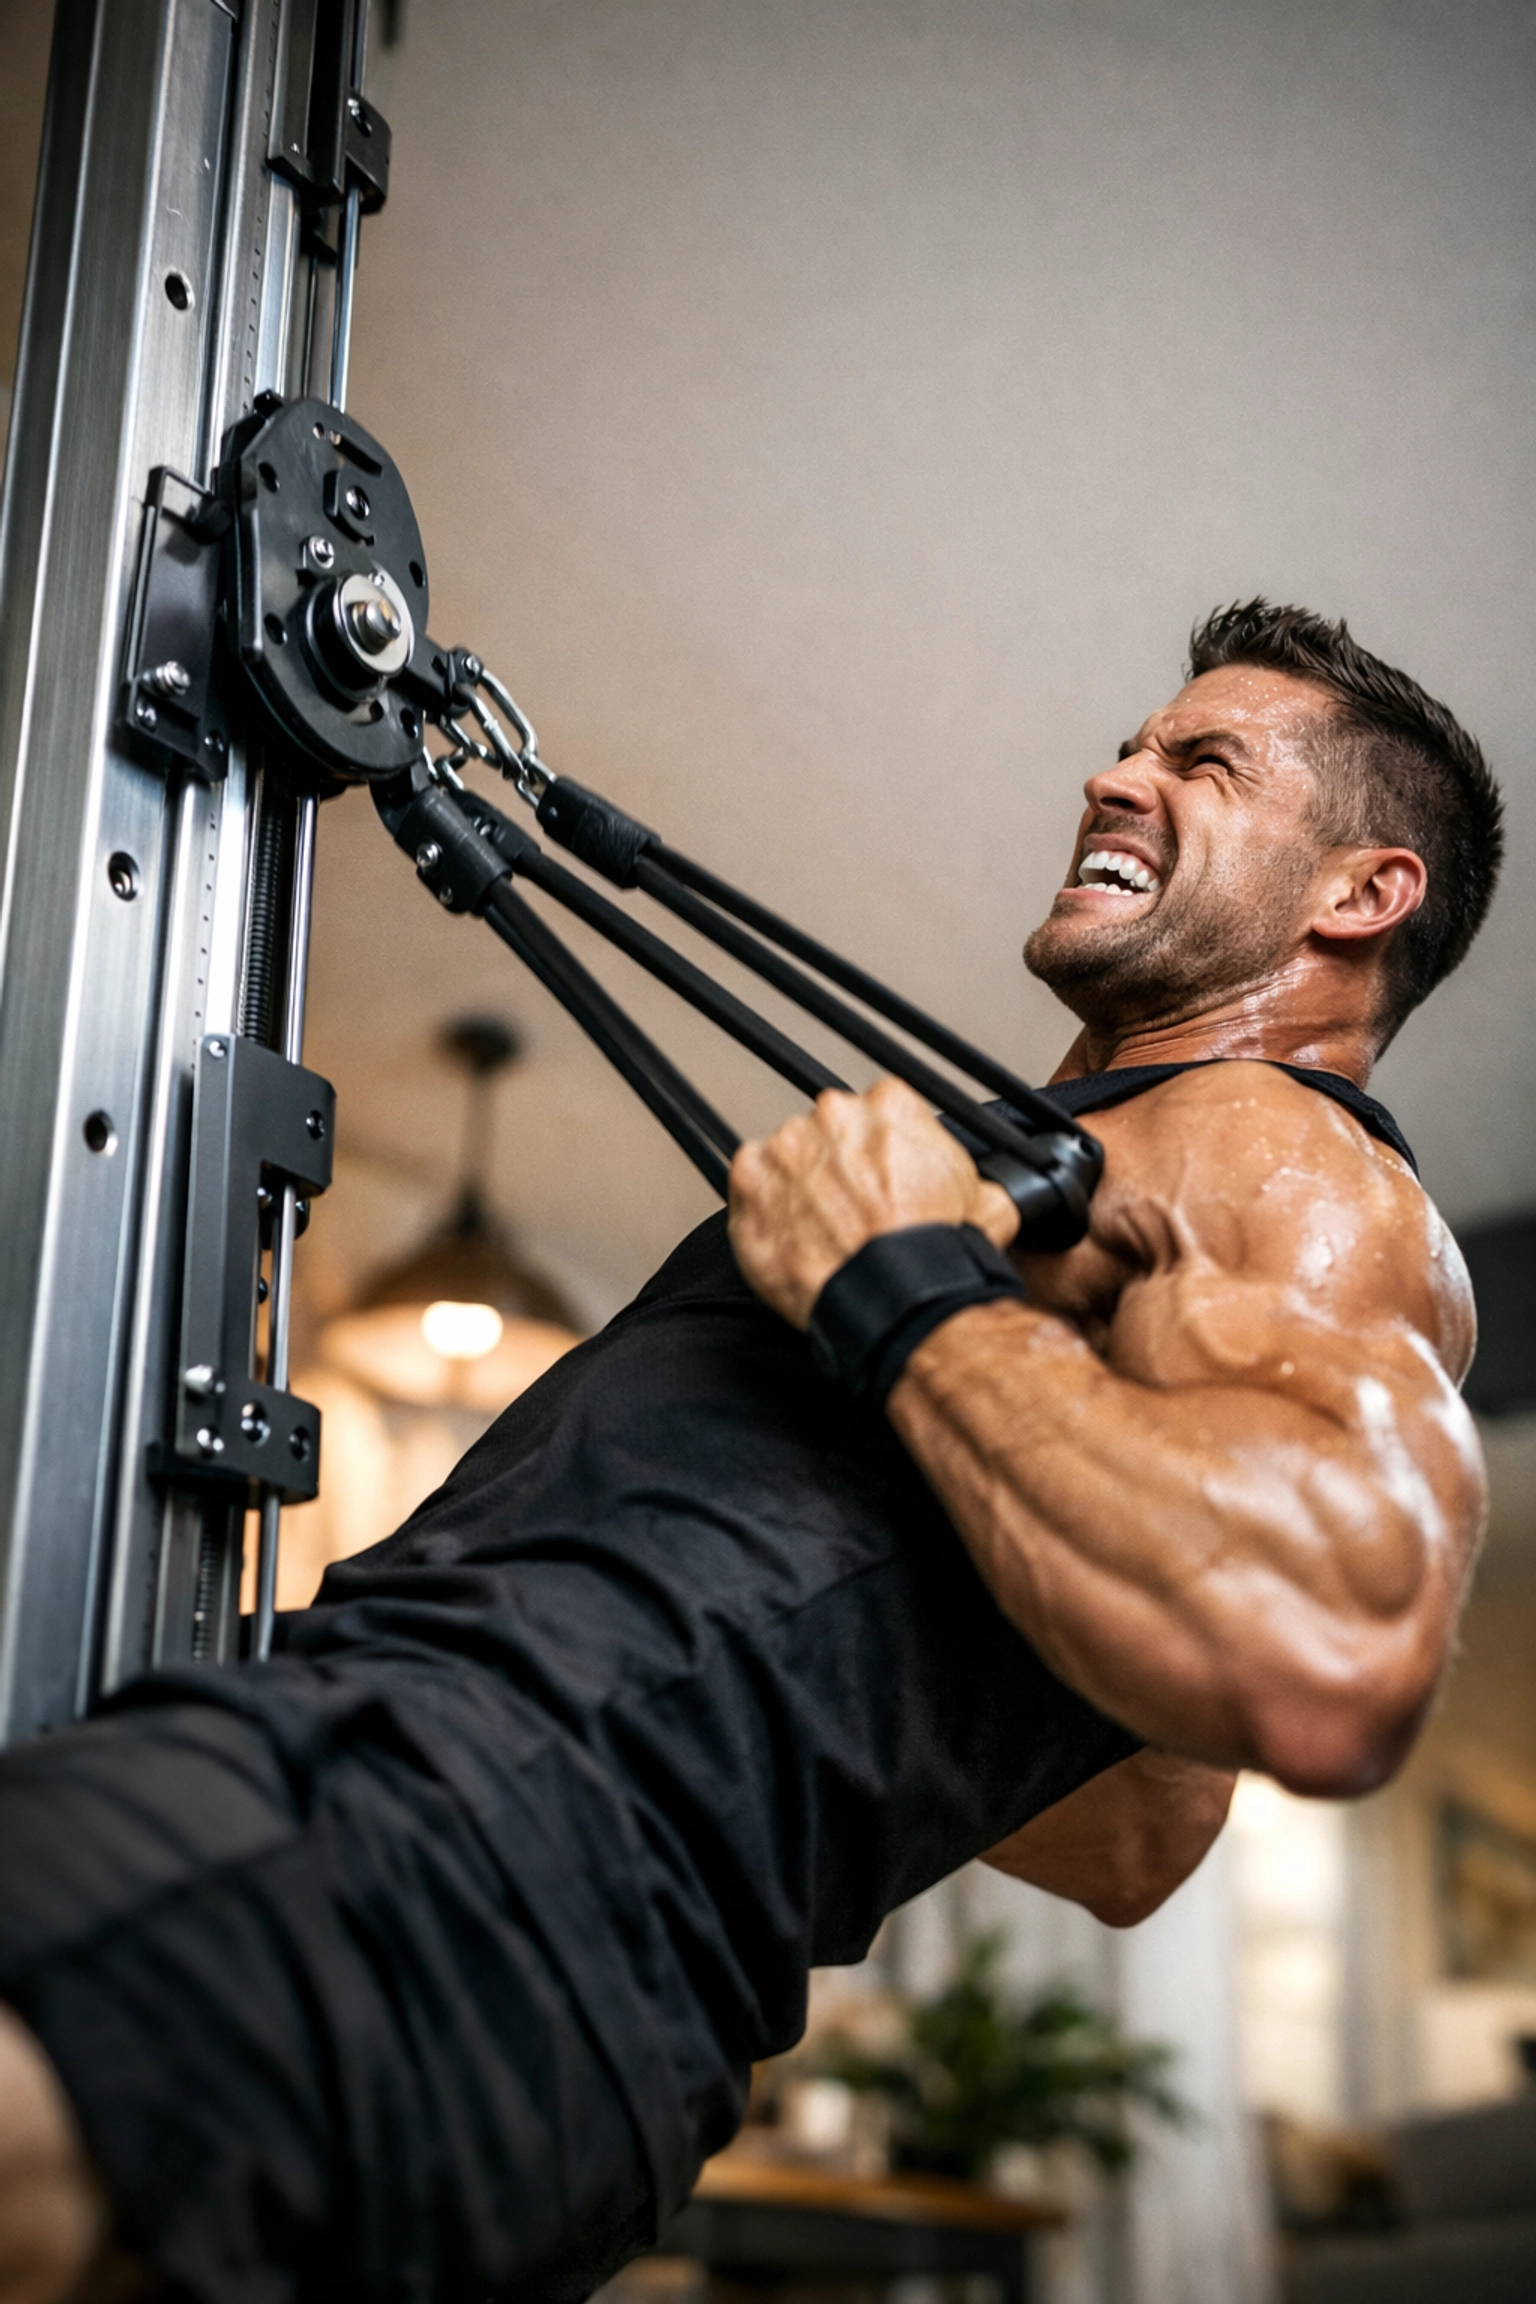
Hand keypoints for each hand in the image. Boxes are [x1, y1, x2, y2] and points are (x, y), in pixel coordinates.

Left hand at [728, 1077, 1018, 1329]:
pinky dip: (765, 1207)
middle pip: (831, 1133)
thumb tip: (984, 1193)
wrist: (894, 1297)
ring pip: (789, 1157)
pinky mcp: (750, 1182)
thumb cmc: (932, 1255)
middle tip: (856, 1213)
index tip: (884, 1181)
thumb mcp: (990, 1206)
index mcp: (890, 1106)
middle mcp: (834, 1115)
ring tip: (824, 1231)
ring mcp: (787, 1146)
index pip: (880, 1114)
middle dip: (840, 1168)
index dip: (883, 1155)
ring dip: (802, 1187)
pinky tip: (792, 1236)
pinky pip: (749, 1185)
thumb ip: (976, 1181)